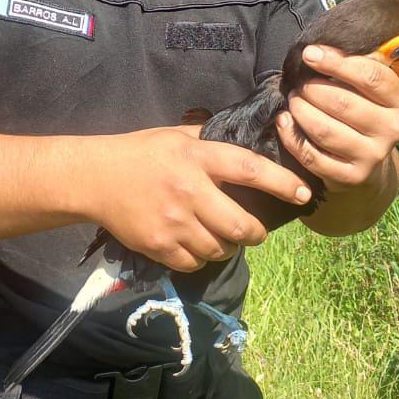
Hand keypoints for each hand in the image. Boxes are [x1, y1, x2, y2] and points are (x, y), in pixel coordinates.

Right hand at [81, 126, 313, 272]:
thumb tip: (249, 140)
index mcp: (197, 157)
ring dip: (229, 247)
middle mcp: (189, 191)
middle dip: (256, 233)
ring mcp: (174, 223)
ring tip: (224, 237)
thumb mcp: (178, 135)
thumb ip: (211, 141)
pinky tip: (197, 244)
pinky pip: (195, 263)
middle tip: (256, 231)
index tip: (302, 192)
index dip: (281, 182)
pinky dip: (202, 258)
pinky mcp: (159, 246)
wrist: (95, 178)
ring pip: (220, 249)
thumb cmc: (142, 151)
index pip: (249, 169)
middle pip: (240, 226)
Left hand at [277, 44, 398, 191]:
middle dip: (312, 89)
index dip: (336, 62)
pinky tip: (284, 121)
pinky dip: (293, 137)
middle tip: (298, 83)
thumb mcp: (367, 85)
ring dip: (301, 111)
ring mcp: (373, 156)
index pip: (370, 77)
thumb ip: (354, 64)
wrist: (368, 157)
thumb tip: (322, 47)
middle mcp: (393, 130)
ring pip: (326, 130)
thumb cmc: (362, 107)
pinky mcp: (350, 177)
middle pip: (344, 103)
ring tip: (293, 100)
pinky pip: (313, 157)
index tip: (309, 53)